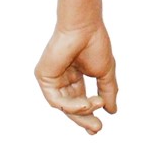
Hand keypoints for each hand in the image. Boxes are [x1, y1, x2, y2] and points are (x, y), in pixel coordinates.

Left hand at [35, 20, 117, 134]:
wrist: (85, 27)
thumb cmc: (95, 43)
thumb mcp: (105, 72)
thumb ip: (108, 91)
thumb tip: (112, 111)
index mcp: (75, 74)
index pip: (80, 100)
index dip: (89, 113)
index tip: (99, 126)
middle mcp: (62, 77)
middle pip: (71, 106)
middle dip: (84, 118)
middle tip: (97, 129)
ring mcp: (52, 78)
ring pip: (64, 105)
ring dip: (81, 110)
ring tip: (96, 105)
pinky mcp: (44, 77)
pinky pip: (56, 100)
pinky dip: (71, 105)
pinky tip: (85, 103)